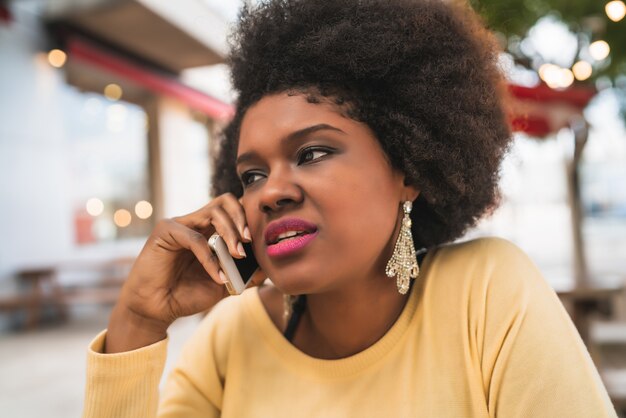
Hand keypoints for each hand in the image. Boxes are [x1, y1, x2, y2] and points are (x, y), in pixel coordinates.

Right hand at [105, 193, 261, 352]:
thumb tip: (267, 269)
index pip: (232, 210)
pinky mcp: (165, 231)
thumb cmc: (186, 295)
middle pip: (225, 202)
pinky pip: (195, 238)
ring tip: (238, 255)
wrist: (157, 310)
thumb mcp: (223, 285)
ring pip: (213, 212)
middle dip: (242, 219)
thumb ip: (244, 275)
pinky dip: (210, 258)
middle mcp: (195, 222)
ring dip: (230, 232)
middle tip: (249, 242)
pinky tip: (218, 276)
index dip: (248, 219)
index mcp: (209, 230)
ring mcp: (180, 224)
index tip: (257, 242)